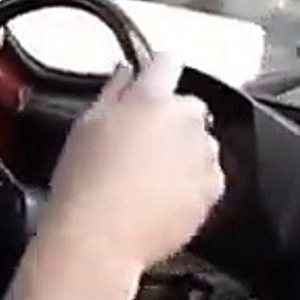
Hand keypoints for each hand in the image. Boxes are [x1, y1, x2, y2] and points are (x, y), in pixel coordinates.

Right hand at [40, 53, 224, 273]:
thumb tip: (127, 74)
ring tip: (145, 173)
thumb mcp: (86, 124)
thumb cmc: (85, 181)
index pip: (168, 62)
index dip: (156, 69)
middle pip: (186, 106)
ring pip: (197, 141)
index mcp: (153, 97)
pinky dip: (189, 179)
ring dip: (180, 149)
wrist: (100, 237)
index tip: (148, 80)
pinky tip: (158, 193)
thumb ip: (113, 90)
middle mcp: (187, 120)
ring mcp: (204, 156)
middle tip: (135, 141)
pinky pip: (206, 173)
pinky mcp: (213, 189)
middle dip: (167, 117)